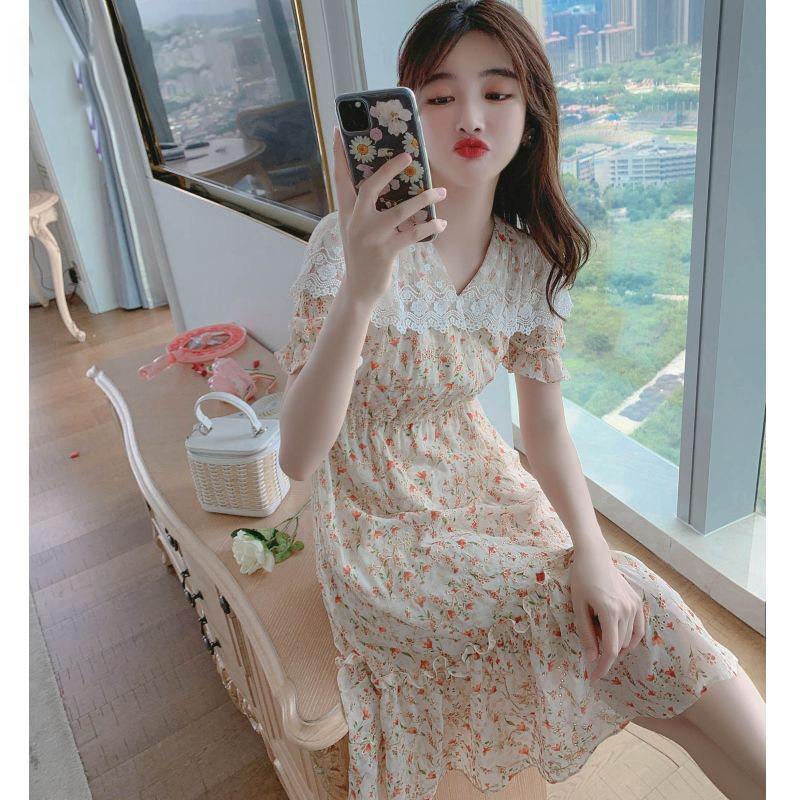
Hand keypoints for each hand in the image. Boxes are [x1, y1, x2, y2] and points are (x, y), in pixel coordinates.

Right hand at [331, 125, 447, 304]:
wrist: (358, 289)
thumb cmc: (362, 255)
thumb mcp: (356, 229)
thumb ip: (364, 208)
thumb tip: (385, 184)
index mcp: (347, 213)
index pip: (341, 178)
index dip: (340, 155)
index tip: (340, 129)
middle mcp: (356, 222)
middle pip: (370, 187)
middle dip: (390, 169)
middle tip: (409, 156)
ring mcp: (371, 237)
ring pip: (400, 210)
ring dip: (423, 199)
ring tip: (440, 190)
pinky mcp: (386, 252)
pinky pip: (412, 234)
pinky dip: (429, 228)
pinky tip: (441, 223)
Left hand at [568, 542, 645, 685]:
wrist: (594, 556)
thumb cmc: (581, 579)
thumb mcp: (578, 607)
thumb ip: (586, 633)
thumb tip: (592, 658)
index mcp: (610, 611)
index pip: (611, 650)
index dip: (603, 667)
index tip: (594, 678)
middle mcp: (627, 609)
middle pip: (620, 646)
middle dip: (606, 655)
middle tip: (591, 651)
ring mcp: (635, 605)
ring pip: (629, 639)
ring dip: (617, 646)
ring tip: (600, 637)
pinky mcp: (638, 602)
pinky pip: (638, 629)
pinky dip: (629, 639)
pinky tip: (618, 638)